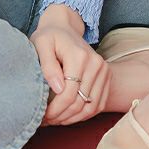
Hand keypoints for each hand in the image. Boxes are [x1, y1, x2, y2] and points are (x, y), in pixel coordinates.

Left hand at [30, 7, 111, 125]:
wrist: (65, 27)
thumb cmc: (49, 37)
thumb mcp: (41, 44)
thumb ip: (48, 65)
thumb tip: (58, 88)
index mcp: (80, 56)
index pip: (69, 94)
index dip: (54, 110)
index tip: (41, 115)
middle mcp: (96, 64)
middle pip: (80, 103)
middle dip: (61, 116)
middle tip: (45, 120)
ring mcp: (104, 71)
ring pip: (91, 107)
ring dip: (72, 118)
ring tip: (56, 119)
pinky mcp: (107, 77)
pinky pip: (98, 104)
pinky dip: (84, 114)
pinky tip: (69, 115)